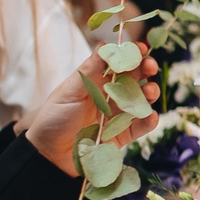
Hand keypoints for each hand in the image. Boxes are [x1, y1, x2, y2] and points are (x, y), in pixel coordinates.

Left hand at [24, 53, 160, 175]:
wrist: (49, 154)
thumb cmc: (54, 118)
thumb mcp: (70, 91)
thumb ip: (90, 70)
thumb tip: (106, 45)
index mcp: (95, 81)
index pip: (117, 63)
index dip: (130, 54)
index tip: (141, 47)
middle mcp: (109, 95)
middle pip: (134, 78)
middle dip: (145, 69)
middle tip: (150, 65)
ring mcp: (117, 115)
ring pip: (141, 100)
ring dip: (150, 93)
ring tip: (150, 91)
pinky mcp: (122, 135)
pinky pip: (140, 126)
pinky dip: (149, 120)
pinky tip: (151, 116)